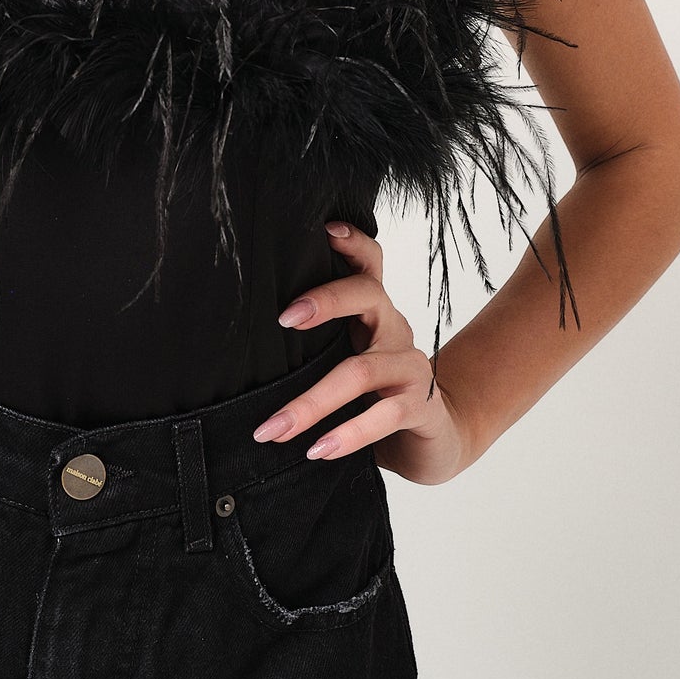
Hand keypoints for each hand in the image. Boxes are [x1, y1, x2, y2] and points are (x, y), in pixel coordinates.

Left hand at [251, 221, 473, 486]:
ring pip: (361, 370)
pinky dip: (347, 433)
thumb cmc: (376, 392)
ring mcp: (410, 366)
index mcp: (374, 310)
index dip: (351, 241)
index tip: (323, 229)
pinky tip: (318, 449)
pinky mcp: (419, 406)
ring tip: (273, 429)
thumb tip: (246, 340)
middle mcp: (394, 328)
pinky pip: (383, 415)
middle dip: (324, 302)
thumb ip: (315, 341)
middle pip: (366, 296)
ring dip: (311, 402)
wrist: (434, 437)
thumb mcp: (346, 356)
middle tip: (283, 319)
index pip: (369, 262)